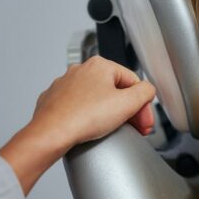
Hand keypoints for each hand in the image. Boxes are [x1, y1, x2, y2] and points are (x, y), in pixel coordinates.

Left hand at [29, 56, 155, 148]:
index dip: (142, 104)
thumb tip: (147, 90)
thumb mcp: (127, 103)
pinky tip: (90, 128)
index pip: (133, 82)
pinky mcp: (54, 100)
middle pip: (115, 90)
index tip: (143, 121)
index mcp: (100, 65)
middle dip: (127, 110)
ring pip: (96, 98)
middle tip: (134, 127)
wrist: (50, 133)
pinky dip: (87, 117)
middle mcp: (80, 71)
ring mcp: (65, 85)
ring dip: (108, 113)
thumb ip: (145, 92)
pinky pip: (78, 107)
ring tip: (110, 129)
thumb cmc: (83, 117)